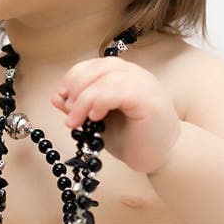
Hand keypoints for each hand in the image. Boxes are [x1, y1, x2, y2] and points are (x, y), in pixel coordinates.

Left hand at [51, 57, 181, 174]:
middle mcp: (135, 74)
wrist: (166, 158)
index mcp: (123, 75)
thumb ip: (80, 107)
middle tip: (67, 109)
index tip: (61, 98)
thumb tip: (57, 97)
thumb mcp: (99, 122)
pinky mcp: (148, 99)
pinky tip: (94, 118)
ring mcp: (144, 84)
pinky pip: (118, 90)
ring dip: (83, 98)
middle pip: (98, 66)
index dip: (73, 78)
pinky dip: (99, 101)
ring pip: (106, 77)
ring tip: (76, 121)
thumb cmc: (134, 139)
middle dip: (75, 86)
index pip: (93, 65)